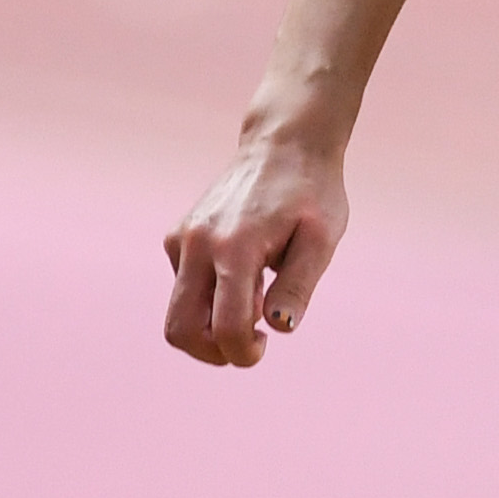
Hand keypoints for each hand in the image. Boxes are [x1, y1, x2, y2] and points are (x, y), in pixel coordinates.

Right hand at [163, 121, 347, 367]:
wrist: (283, 144)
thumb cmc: (311, 192)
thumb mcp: (321, 239)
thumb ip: (298, 286)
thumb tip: (279, 327)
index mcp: (235, 247)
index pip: (225, 327)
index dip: (243, 353)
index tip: (265, 344)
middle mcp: (197, 243)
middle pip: (180, 330)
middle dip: (213, 351)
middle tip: (251, 339)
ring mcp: (181, 239)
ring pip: (177, 313)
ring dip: (211, 324)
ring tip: (254, 294)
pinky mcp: (176, 237)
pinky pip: (182, 288)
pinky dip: (207, 299)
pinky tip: (242, 274)